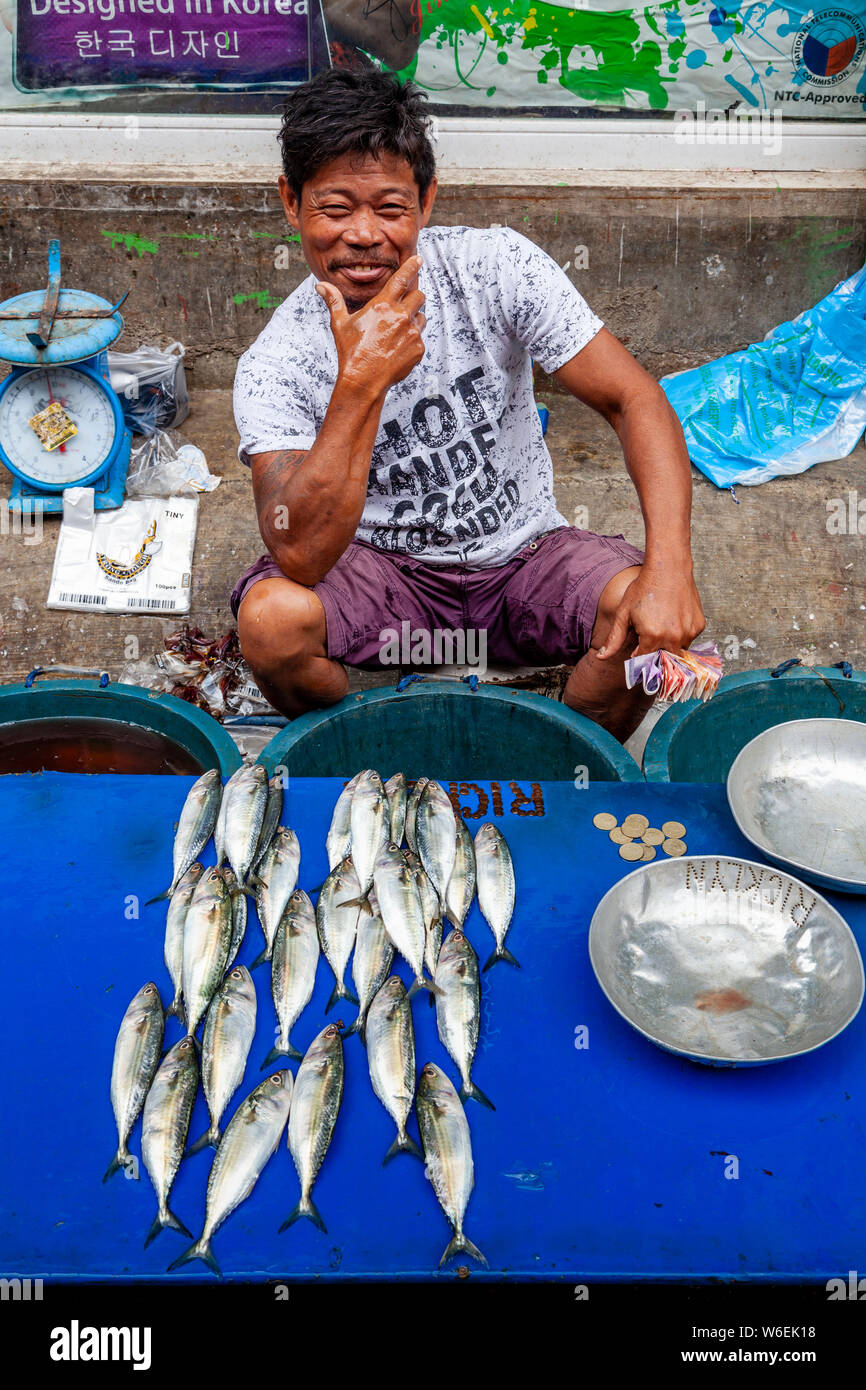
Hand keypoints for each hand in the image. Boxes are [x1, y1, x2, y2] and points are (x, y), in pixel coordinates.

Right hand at [316, 255, 425, 398]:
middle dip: (413, 298)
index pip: (402, 278)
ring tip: (397, 333)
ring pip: (422, 317)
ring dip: (414, 320)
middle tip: (403, 308)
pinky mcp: (418, 349)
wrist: (363, 380)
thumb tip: (320, 286)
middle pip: (419, 295)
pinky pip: (420, 338)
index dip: (412, 266)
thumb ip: (334, 301)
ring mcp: (411, 333)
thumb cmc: (351, 352)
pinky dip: (412, 341)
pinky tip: (397, 349)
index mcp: (382, 305)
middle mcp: (400, 316)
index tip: (419, 260)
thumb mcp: (340, 324)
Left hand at [598, 562, 705, 660]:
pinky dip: (681, 634)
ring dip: (669, 644)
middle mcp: (674, 638)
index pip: (645, 660)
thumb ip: (614, 639)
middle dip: (655, 652)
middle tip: (649, 634)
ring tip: (661, 624)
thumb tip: (601, 657)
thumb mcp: (624, 613)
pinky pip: (688, 638)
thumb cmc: (644, 588)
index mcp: (653, 637)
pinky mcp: (699, 626)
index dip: (638, 654)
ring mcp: (689, 632)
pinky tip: (673, 618)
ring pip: (677, 650)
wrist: (669, 567)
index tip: (636, 647)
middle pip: (663, 659)